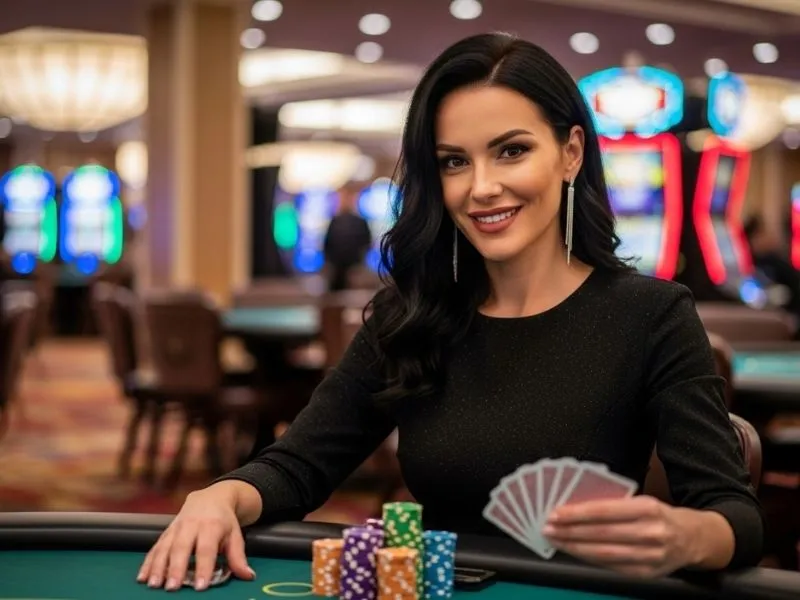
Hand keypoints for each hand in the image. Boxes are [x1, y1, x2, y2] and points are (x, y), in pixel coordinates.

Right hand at [137, 483, 256, 590]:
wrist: (210, 498)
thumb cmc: (223, 521)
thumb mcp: (235, 535)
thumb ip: (238, 557)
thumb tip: (248, 576)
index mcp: (211, 526)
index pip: (207, 549)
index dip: (203, 567)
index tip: (201, 585)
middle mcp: (191, 525)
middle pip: (182, 547)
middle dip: (176, 568)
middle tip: (172, 588)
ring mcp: (176, 528)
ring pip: (165, 547)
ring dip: (157, 567)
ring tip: (154, 585)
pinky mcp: (166, 531)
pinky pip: (155, 547)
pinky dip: (147, 562)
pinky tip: (142, 577)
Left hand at [542, 496, 694, 577]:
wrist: (695, 539)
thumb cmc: (660, 515)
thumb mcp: (642, 501)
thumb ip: (614, 504)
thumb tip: (576, 507)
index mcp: (648, 508)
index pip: (605, 511)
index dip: (577, 514)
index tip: (556, 513)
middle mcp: (651, 533)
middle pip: (602, 534)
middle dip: (570, 531)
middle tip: (548, 528)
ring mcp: (651, 557)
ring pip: (605, 554)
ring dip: (576, 548)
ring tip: (557, 540)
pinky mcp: (648, 574)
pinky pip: (613, 567)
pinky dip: (591, 560)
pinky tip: (576, 552)